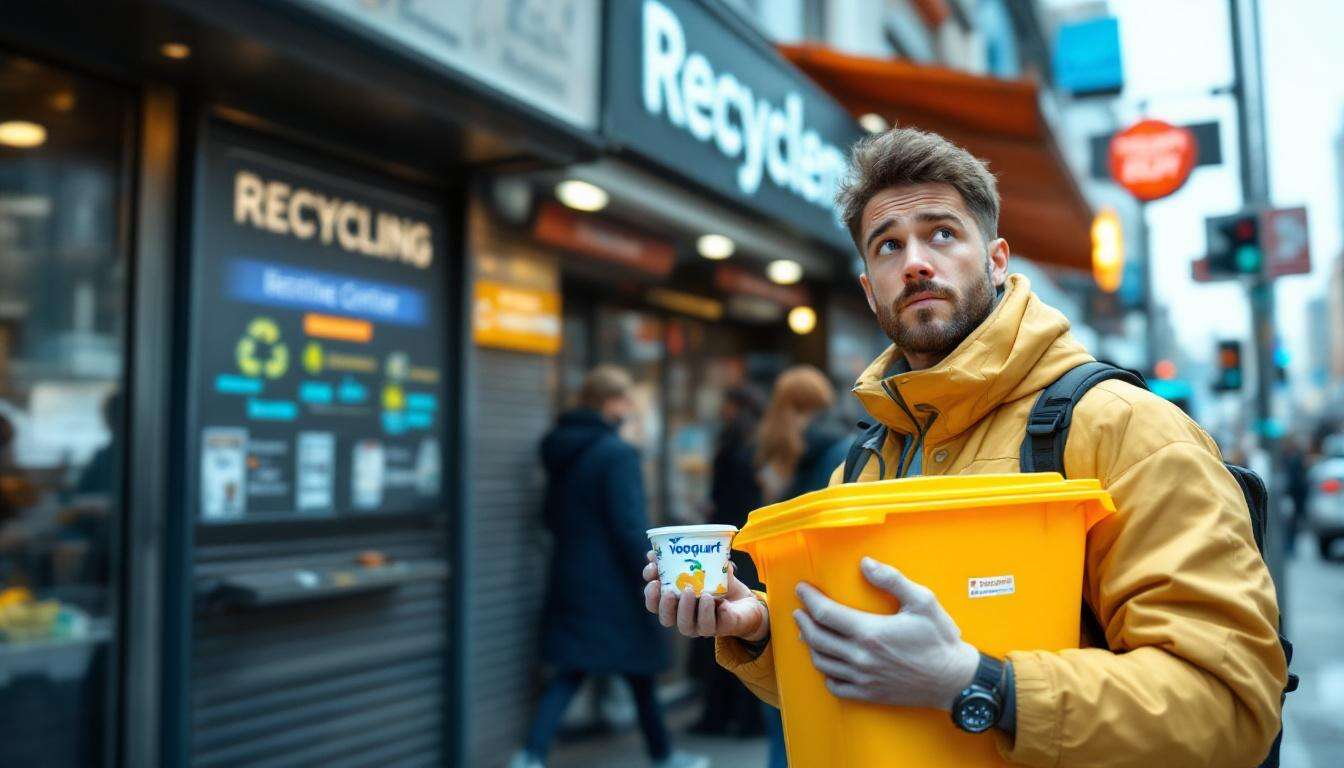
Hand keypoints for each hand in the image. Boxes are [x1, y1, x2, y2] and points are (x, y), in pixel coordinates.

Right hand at [643, 551, 768, 641]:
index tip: (653, 579)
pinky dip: (709, 612)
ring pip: (686, 627)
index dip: (651, 594)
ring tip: (691, 591)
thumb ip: (679, 559)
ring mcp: (702, 625)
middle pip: (666, 619)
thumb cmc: (717, 584)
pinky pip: (711, 625)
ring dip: (685, 609)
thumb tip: (654, 553)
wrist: (745, 600)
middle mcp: (685, 617)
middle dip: (664, 605)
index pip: (655, 605)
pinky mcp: (721, 627)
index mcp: (676, 604)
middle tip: (668, 590)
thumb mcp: (700, 567)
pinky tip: (711, 599)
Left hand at [794, 557, 977, 710]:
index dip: (809, 599)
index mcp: (870, 632)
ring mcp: (863, 678)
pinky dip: (826, 673)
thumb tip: (866, 563)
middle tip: (800, 610)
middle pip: (817, 638)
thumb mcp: (922, 601)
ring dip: (810, 645)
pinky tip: (827, 663)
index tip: (801, 589)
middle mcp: (861, 657)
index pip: (826, 614)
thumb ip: (892, 580)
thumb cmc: (940, 639)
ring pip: (822, 662)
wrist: (954, 680)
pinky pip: (836, 686)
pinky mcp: (869, 694)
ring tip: (808, 632)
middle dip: (803, 621)